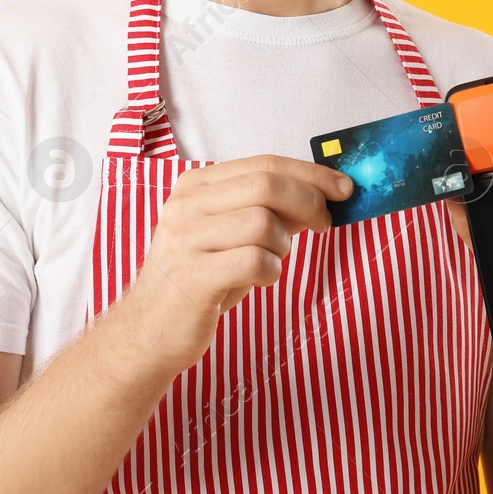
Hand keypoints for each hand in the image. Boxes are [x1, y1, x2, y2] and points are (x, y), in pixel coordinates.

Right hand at [118, 154, 352, 376]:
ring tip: (271, 259)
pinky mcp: (193, 277)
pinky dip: (271, 271)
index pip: (263, 164)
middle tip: (324, 223)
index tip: (342, 186)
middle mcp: (186, 206)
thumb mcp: (227, 234)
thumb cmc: (198, 279)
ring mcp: (186, 240)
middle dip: (309, 201)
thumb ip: (265, 209)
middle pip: (266, 185)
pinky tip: (260, 279)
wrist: (149, 330)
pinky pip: (255, 261)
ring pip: (263, 222)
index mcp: (195, 186)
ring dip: (283, 244)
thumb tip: (320, 193)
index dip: (310, 173)